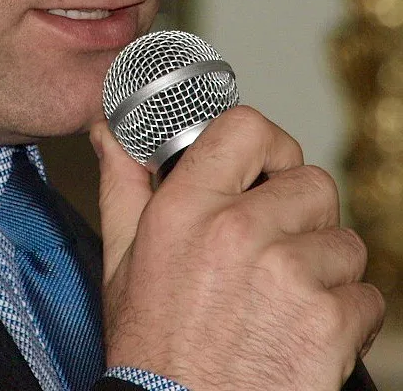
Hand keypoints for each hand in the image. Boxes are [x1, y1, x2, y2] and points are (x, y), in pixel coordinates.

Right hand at [91, 106, 384, 390]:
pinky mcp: (327, 324)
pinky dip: (347, 318)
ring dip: (326, 270)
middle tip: (276, 248)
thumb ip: (122, 183)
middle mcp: (238, 232)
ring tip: (286, 300)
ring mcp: (288, 276)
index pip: (249, 128)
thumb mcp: (120, 259)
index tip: (269, 170)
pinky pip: (366, 297)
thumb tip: (111, 131)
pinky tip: (303, 333)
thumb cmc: (152, 347)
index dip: (269, 147)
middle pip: (313, 184)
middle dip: (302, 215)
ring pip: (345, 243)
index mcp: (187, 207)